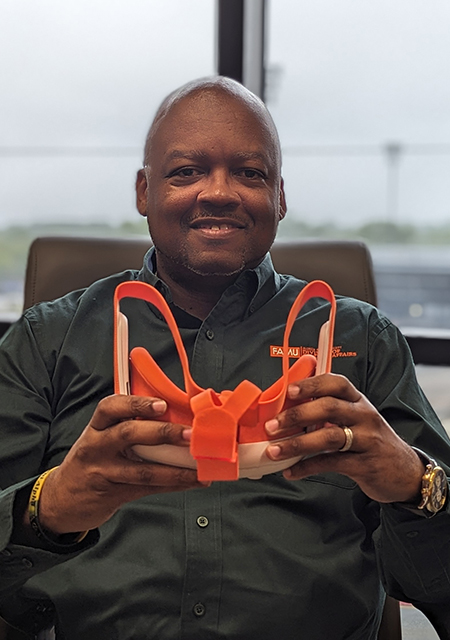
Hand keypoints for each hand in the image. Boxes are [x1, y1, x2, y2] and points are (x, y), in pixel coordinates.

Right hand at [37, 395, 205, 534]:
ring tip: (200, 464)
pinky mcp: (113, 495)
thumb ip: (126, 424)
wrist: (62, 500)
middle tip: (190, 433)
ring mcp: (104, 472)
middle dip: (163, 432)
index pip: (110, 407)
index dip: (136, 404)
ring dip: (176, 467)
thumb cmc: (91, 460)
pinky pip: (148, 488)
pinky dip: (173, 484)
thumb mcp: (100, 437)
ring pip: (143, 470)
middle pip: (129, 434)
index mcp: (96, 427)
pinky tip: (192, 480)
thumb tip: (171, 413)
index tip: (161, 404)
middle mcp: (97, 447)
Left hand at [265, 373, 424, 503]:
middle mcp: (364, 416)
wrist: (406, 472)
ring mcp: (367, 440)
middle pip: (329, 407)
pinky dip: (307, 467)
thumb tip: (288, 409)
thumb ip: (329, 411)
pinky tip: (291, 471)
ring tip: (274, 451)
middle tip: (271, 425)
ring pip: (329, 436)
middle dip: (296, 415)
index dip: (312, 384)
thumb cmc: (371, 441)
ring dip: (297, 443)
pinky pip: (332, 463)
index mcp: (358, 401)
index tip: (289, 390)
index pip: (336, 383)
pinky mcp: (365, 465)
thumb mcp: (356, 419)